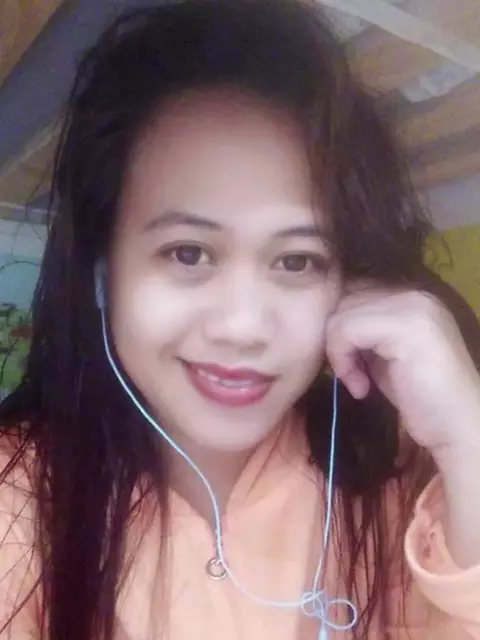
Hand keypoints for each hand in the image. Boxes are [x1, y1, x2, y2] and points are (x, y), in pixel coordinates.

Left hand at [325, 283, 479, 461]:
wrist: (457, 428)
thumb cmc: (420, 399)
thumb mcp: (382, 355)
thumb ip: (361, 332)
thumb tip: (325, 320)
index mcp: (409, 295)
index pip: (352, 289)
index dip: (339, 326)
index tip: (347, 362)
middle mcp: (413, 292)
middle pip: (343, 298)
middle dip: (335, 339)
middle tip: (350, 375)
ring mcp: (412, 305)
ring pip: (341, 313)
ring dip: (338, 352)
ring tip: (357, 382)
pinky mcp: (406, 325)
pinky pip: (347, 329)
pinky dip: (343, 361)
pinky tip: (361, 387)